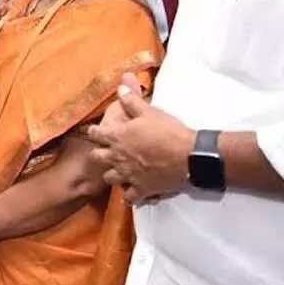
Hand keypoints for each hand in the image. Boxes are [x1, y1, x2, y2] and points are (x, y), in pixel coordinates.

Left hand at [84, 75, 191, 203]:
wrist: (189, 156)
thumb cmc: (168, 131)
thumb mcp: (149, 111)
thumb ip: (131, 100)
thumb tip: (120, 86)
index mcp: (116, 137)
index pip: (94, 134)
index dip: (93, 132)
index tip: (94, 132)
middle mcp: (117, 157)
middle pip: (97, 157)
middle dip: (100, 154)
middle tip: (107, 152)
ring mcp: (128, 175)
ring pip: (109, 178)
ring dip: (113, 174)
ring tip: (119, 171)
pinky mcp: (141, 189)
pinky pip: (129, 197)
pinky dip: (129, 195)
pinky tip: (133, 192)